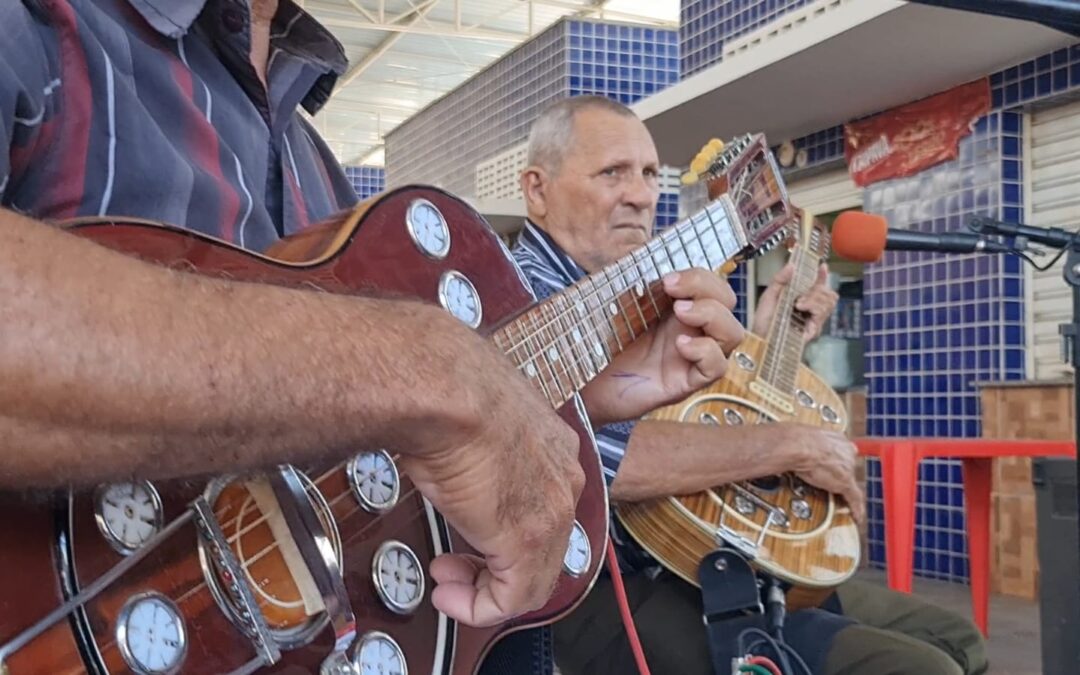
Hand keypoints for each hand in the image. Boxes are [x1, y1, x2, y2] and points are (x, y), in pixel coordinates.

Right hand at [396, 334, 583, 627]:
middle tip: (455, 567)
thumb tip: (447, 447)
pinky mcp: (526, 541)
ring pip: (533, 578)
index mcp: (553, 445)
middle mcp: (562, 479)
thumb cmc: (446, 388)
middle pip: (544, 547)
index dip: (504, 530)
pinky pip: (513, 598)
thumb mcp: (468, 416)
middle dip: (493, 565)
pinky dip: (480, 608)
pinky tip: (452, 597)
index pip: (544, 507)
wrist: (443, 389)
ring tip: (450, 586)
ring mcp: (551, 511)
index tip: (472, 536)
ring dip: (485, 591)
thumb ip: (472, 442)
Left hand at [581, 268, 744, 425]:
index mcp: (678, 308)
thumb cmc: (599, 346)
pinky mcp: (687, 382)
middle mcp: (691, 330)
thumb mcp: (617, 305)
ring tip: (680, 313)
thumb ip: (636, 283)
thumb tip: (643, 255)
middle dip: (708, 289)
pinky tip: (680, 346)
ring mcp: (692, 357)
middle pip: (728, 303)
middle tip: (672, 291)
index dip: (699, 276)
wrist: (584, 385)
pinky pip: (718, 367)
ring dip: (712, 316)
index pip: (711, 284)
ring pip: (733, 333)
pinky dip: (706, 351)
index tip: (668, 279)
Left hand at [752, 263, 837, 341]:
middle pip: (829, 294)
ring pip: (829, 301)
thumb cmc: (763, 320)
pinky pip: (822, 313)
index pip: (819, 286)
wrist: (760, 337)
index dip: (823, 276)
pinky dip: (813, 307)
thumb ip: (779, 280)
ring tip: (798, 305)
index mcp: (801, 299)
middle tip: (800, 298)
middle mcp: (810, 309)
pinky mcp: (814, 329)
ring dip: (814, 299)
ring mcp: (813, 320)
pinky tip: (801, 309)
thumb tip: (791, 265)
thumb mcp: (769, 296)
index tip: (823, 267)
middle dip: (818, 291)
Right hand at [778, 424, 864, 523]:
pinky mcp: (845, 483)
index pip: (845, 452)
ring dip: (842, 491)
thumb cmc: (797, 440)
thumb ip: (812, 443)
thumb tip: (800, 445)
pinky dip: (856, 509)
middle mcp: (847, 452)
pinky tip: (857, 516)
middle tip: (830, 483)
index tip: (835, 466)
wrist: (798, 447)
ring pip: (849, 483)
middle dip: (840, 476)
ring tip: (836, 499)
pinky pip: (854, 499)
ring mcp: (848, 468)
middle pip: (848, 467)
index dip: (839, 461)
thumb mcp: (807, 437)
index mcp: (839, 440)